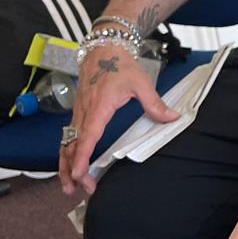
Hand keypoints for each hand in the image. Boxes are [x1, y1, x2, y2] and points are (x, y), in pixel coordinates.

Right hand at [59, 42, 176, 196]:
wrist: (103, 49)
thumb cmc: (120, 65)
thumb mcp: (140, 82)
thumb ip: (154, 103)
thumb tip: (172, 118)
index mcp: (99, 106)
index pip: (87, 136)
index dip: (82, 156)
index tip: (79, 174)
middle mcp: (84, 112)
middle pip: (71, 145)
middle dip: (71, 170)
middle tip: (78, 190)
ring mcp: (78, 113)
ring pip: (65, 143)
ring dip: (65, 165)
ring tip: (68, 186)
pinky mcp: (78, 113)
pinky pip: (68, 136)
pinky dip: (66, 153)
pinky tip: (69, 167)